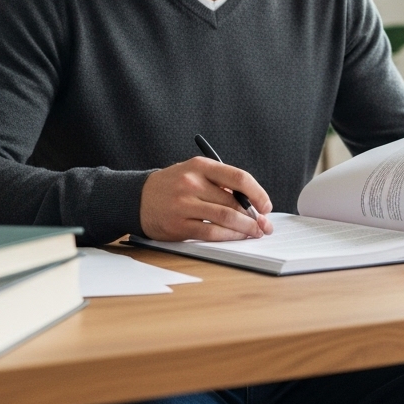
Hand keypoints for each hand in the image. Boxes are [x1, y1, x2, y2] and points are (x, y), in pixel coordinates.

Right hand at [139, 157, 273, 240]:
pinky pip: (211, 232)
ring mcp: (184, 204)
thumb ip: (220, 184)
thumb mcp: (194, 173)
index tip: (266, 205)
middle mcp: (192, 183)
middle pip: (234, 202)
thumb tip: (252, 203)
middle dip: (254, 216)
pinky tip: (236, 237)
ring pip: (226, 218)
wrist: (137, 198)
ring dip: (246, 228)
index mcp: (200, 166)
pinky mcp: (179, 225)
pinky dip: (229, 236)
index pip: (238, 178)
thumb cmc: (172, 186)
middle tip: (264, 224)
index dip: (258, 193)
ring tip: (255, 232)